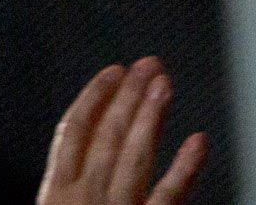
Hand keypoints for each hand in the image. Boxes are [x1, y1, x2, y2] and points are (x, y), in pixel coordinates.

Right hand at [39, 59, 210, 204]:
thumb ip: (72, 182)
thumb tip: (93, 137)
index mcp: (55, 193)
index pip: (73, 132)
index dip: (95, 96)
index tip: (114, 71)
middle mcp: (83, 198)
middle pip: (107, 136)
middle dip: (128, 96)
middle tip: (149, 63)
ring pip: (135, 158)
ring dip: (151, 117)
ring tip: (165, 84)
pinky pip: (168, 197)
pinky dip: (186, 168)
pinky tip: (199, 142)